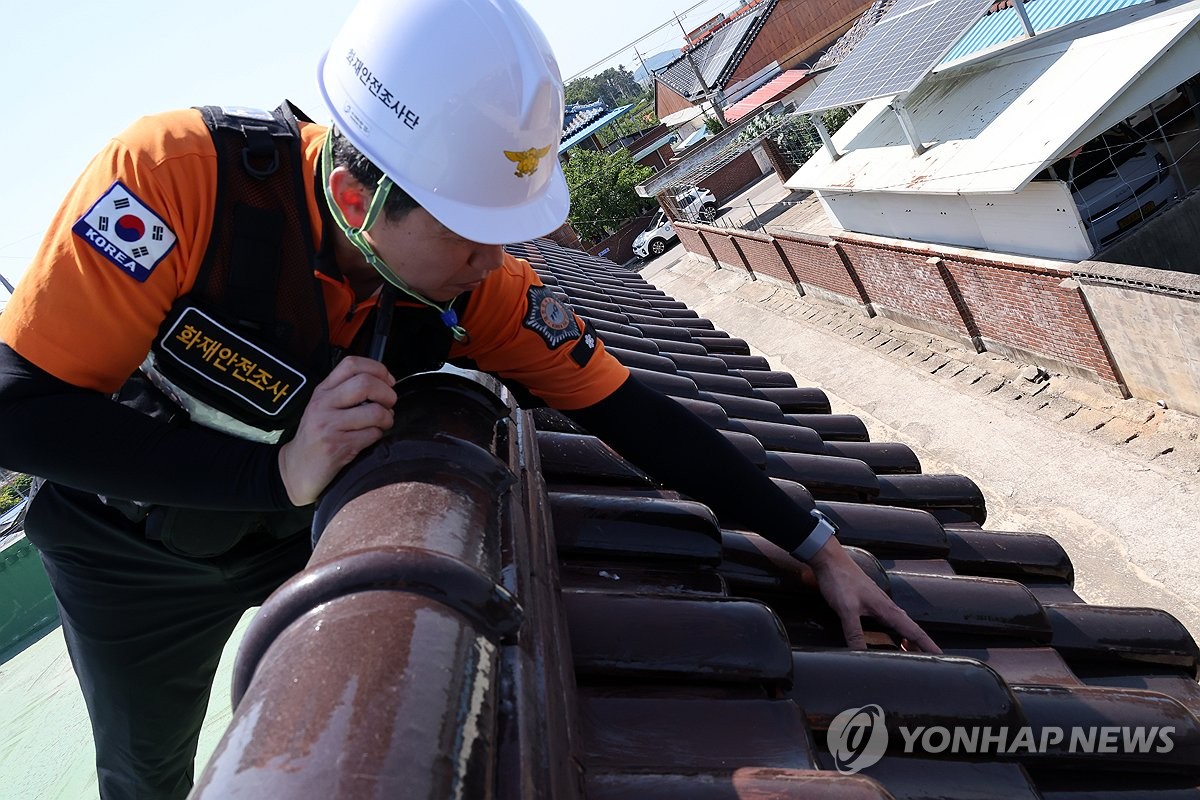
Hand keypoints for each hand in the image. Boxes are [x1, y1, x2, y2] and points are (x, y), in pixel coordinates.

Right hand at [277, 357, 396, 505]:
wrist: (297, 467)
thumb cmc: (317, 435)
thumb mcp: (324, 406)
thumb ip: (346, 391)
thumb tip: (384, 382)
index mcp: (323, 390)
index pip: (351, 364)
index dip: (377, 369)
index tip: (388, 381)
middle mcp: (323, 404)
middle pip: (365, 384)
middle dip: (387, 394)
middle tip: (389, 404)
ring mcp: (329, 425)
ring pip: (374, 411)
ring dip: (387, 418)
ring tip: (383, 423)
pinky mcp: (338, 446)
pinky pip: (372, 434)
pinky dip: (379, 435)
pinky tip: (371, 437)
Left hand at [806, 537, 941, 653]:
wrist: (829, 559)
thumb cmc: (840, 580)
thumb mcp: (846, 610)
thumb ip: (854, 633)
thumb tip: (861, 656)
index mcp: (887, 609)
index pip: (914, 631)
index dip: (928, 645)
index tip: (942, 656)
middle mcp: (887, 606)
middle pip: (911, 630)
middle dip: (921, 646)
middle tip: (930, 661)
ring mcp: (879, 603)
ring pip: (900, 625)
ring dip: (908, 639)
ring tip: (912, 654)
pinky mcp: (870, 601)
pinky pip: (889, 620)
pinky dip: (896, 631)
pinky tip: (889, 635)